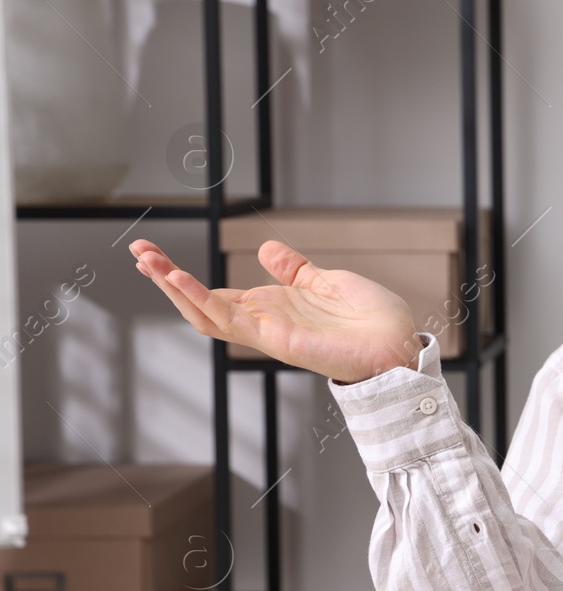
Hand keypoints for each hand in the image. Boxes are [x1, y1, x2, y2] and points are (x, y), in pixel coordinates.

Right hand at [128, 238, 422, 384]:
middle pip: (200, 303)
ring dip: (173, 287)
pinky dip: (201, 300)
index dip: (184, 277)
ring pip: (205, 313)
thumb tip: (265, 249)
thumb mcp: (327, 281)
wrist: (398, 341)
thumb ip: (294, 269)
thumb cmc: (373, 318)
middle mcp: (264, 322)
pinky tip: (179, 279)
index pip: (217, 294)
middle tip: (136, 251)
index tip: (154, 254)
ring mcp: (266, 332)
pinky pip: (230, 321)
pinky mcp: (274, 340)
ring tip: (146, 261)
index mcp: (274, 308)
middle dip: (166, 279)